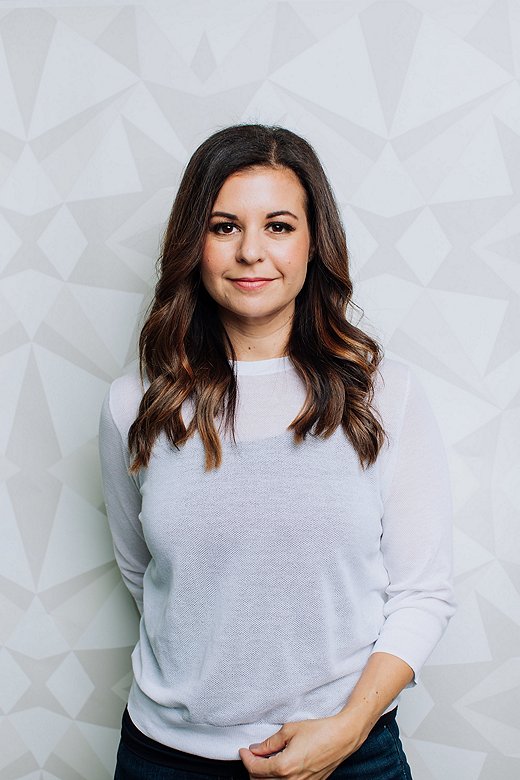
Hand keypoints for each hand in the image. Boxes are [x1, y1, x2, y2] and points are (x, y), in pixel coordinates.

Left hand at [238, 713, 364, 779]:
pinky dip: (277, 778)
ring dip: (264, 776)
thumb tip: (256, 749)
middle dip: (253, 768)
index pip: (255, 769)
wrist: (342, 737)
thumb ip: (269, 742)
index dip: (246, 759)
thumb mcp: (289, 730)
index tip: (242, 751)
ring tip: (264, 760)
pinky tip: (278, 766)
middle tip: (252, 754)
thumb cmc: (319, 731)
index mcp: (284, 767)